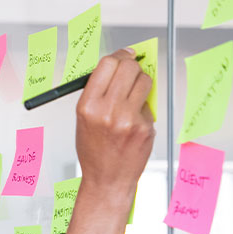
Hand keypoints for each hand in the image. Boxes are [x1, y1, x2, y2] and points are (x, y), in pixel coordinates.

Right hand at [65, 48, 155, 233]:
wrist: (106, 178)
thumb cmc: (94, 150)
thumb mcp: (84, 118)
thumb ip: (98, 93)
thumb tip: (117, 68)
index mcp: (87, 106)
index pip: (106, 64)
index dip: (118, 56)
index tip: (124, 55)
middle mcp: (107, 110)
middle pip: (128, 68)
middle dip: (132, 65)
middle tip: (132, 69)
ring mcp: (128, 119)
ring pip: (144, 81)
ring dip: (142, 82)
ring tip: (134, 95)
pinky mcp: (144, 127)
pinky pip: (148, 105)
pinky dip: (144, 108)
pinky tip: (134, 121)